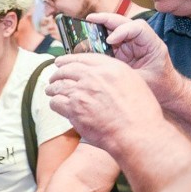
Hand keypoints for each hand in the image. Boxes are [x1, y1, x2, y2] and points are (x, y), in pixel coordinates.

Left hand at [47, 54, 163, 154]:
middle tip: (53, 77)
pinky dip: (54, 103)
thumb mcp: (134, 83)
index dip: (68, 59)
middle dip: (57, 73)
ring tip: (50, 91)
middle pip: (67, 70)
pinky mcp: (74, 108)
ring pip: (58, 86)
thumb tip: (100, 75)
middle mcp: (95, 76)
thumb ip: (114, 76)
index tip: (61, 62)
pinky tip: (56, 105)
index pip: (83, 58)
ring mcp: (82, 92)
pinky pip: (56, 102)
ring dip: (52, 88)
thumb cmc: (140, 113)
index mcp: (111, 68)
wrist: (136, 133)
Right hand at [86, 13, 182, 105]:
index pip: (138, 28)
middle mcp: (141, 40)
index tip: (109, 41)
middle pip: (125, 22)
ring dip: (101, 26)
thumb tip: (103, 69)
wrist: (167, 92)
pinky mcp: (123, 52)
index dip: (122, 31)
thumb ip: (125, 73)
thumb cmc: (160, 86)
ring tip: (86, 25)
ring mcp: (131, 45)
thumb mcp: (143, 81)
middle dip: (107, 19)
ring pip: (116, 29)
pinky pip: (109, 42)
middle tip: (90, 18)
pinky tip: (87, 40)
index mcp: (152, 44)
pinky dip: (98, 40)